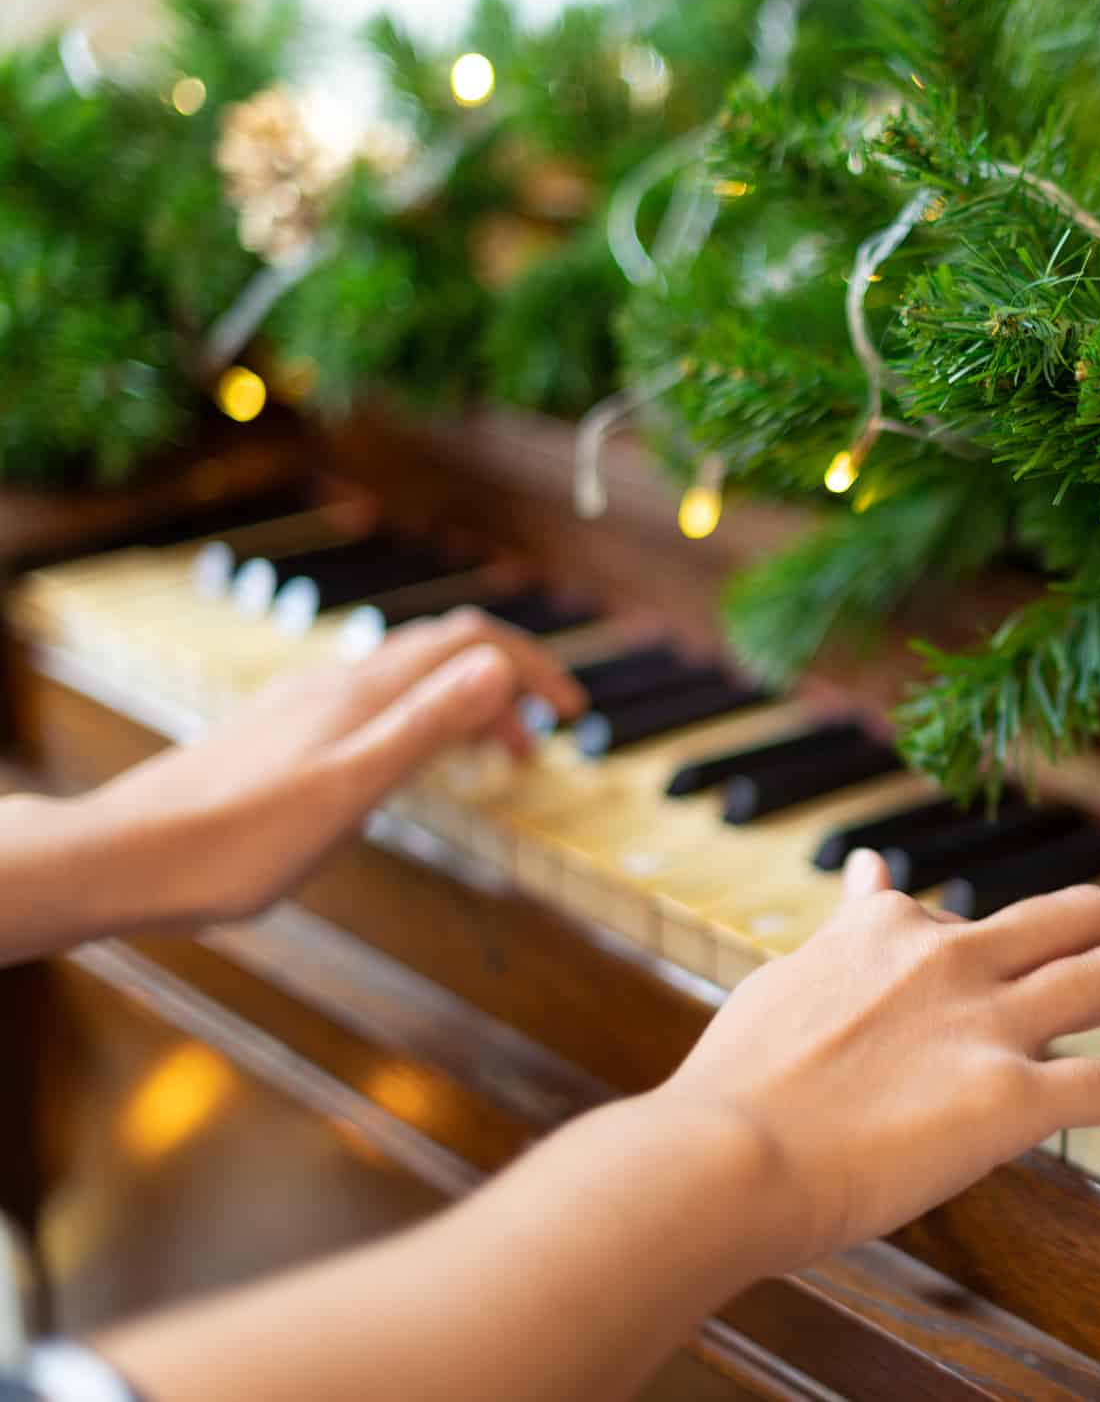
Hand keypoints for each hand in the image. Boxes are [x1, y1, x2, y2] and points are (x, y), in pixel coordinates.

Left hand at [87, 608, 585, 925]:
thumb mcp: (353, 789)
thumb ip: (427, 724)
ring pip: (402, 680)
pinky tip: (398, 768)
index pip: (469, 644)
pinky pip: (367, 705)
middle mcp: (334, 686)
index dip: (531, 666)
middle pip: (439, 653)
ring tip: (482, 759)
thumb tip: (499, 666)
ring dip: (458, 704)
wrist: (125, 857)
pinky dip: (412, 721)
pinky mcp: (277, 734)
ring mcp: (301, 706)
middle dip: (502, 684)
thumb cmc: (236, 841)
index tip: (572, 713)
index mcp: (362, 695)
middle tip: (535, 744)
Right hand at [659, 851, 1099, 1268]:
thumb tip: (867, 870)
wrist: (722, 1157)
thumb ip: (842, 928)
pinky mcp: (1009, 1097)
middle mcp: (951, 957)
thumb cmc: (735, 1090)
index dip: (1019, 952)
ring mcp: (986, 1023)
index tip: (1034, 978)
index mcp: (889, 931)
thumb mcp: (785, 978)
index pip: (979, 918)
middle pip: (1083, 914)